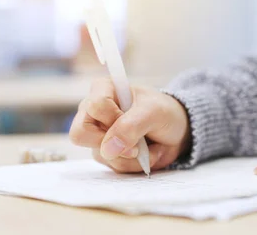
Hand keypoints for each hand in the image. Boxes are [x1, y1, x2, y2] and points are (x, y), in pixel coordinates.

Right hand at [69, 78, 190, 172]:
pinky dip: (133, 164)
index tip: (132, 118)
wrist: (176, 131)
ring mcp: (98, 134)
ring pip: (101, 155)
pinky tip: (144, 154)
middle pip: (80, 134)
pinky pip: (112, 166)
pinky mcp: (107, 153)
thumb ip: (131, 126)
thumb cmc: (164, 112)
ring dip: (130, 156)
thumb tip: (108, 149)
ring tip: (147, 146)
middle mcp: (94, 112)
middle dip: (112, 143)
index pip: (94, 106)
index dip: (113, 118)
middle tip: (135, 141)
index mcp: (103, 89)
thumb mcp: (154, 112)